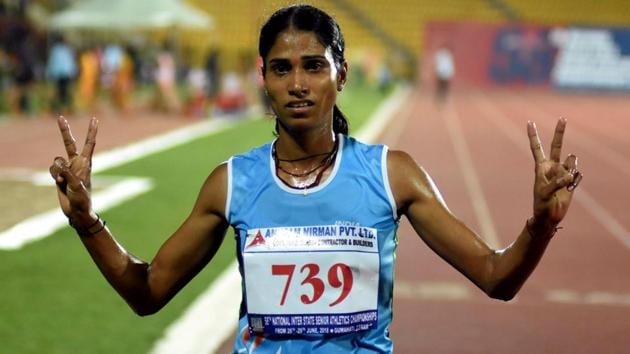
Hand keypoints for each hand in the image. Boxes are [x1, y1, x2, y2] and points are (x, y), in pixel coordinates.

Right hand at [49, 116, 98, 224]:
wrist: (76, 211)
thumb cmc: (82, 199)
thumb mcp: (77, 186)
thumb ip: (67, 173)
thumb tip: (58, 165)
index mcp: (86, 163)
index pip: (89, 144)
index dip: (91, 131)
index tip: (94, 119)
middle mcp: (77, 163)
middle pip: (69, 144)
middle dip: (64, 131)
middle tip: (60, 117)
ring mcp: (67, 168)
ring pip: (56, 160)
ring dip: (57, 170)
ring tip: (63, 181)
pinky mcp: (59, 174)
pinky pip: (52, 169)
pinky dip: (54, 175)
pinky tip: (59, 183)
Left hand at [527, 118, 581, 235]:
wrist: (549, 216)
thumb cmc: (541, 205)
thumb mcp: (545, 194)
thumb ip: (556, 183)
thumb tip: (567, 175)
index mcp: (540, 168)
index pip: (536, 148)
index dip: (533, 136)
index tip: (530, 122)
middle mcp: (552, 167)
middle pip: (556, 146)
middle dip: (560, 132)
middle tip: (562, 118)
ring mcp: (563, 172)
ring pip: (572, 161)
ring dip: (570, 170)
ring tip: (564, 184)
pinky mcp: (571, 179)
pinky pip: (577, 174)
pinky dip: (575, 181)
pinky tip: (569, 189)